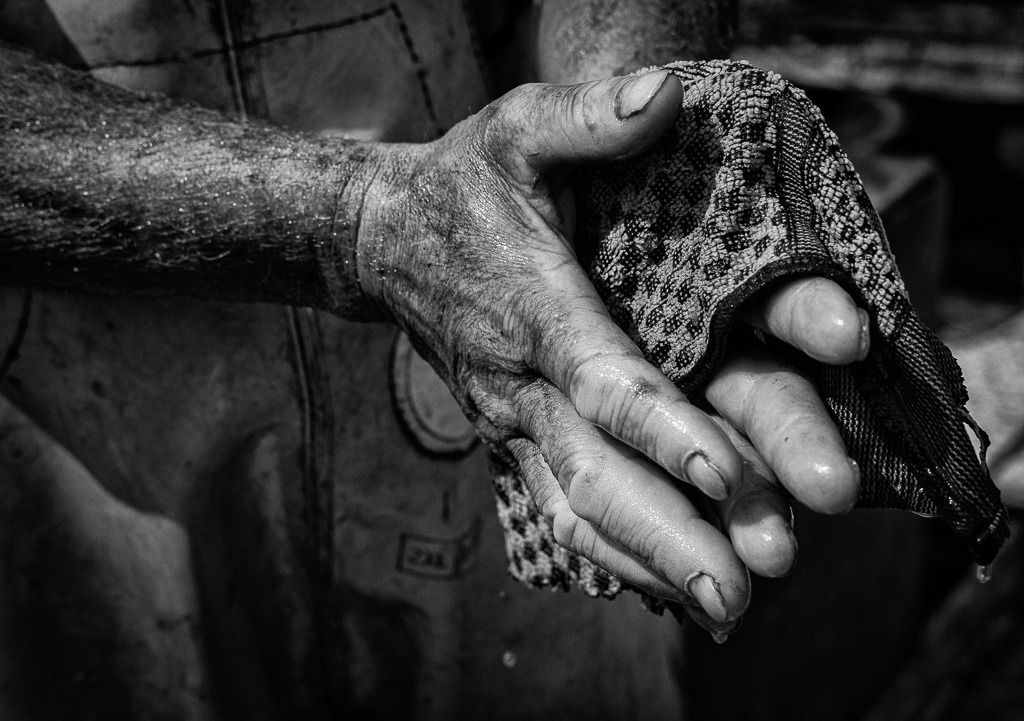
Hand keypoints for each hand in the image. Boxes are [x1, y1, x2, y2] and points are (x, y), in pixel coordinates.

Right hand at [353, 71, 863, 633]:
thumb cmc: (466, 184)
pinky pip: (564, 511)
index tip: (727, 478)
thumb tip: (670, 92)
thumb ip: (588, 115)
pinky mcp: (516, 441)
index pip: (601, 380)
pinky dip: (616, 556)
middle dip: (666, 537)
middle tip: (737, 593)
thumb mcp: (517, 128)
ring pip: (577, 510)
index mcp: (531, 308)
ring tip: (724, 611)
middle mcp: (519, 384)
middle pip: (592, 475)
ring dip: (648, 564)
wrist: (388, 242)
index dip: (664, 430)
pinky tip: (671, 591)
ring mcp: (513, 423)